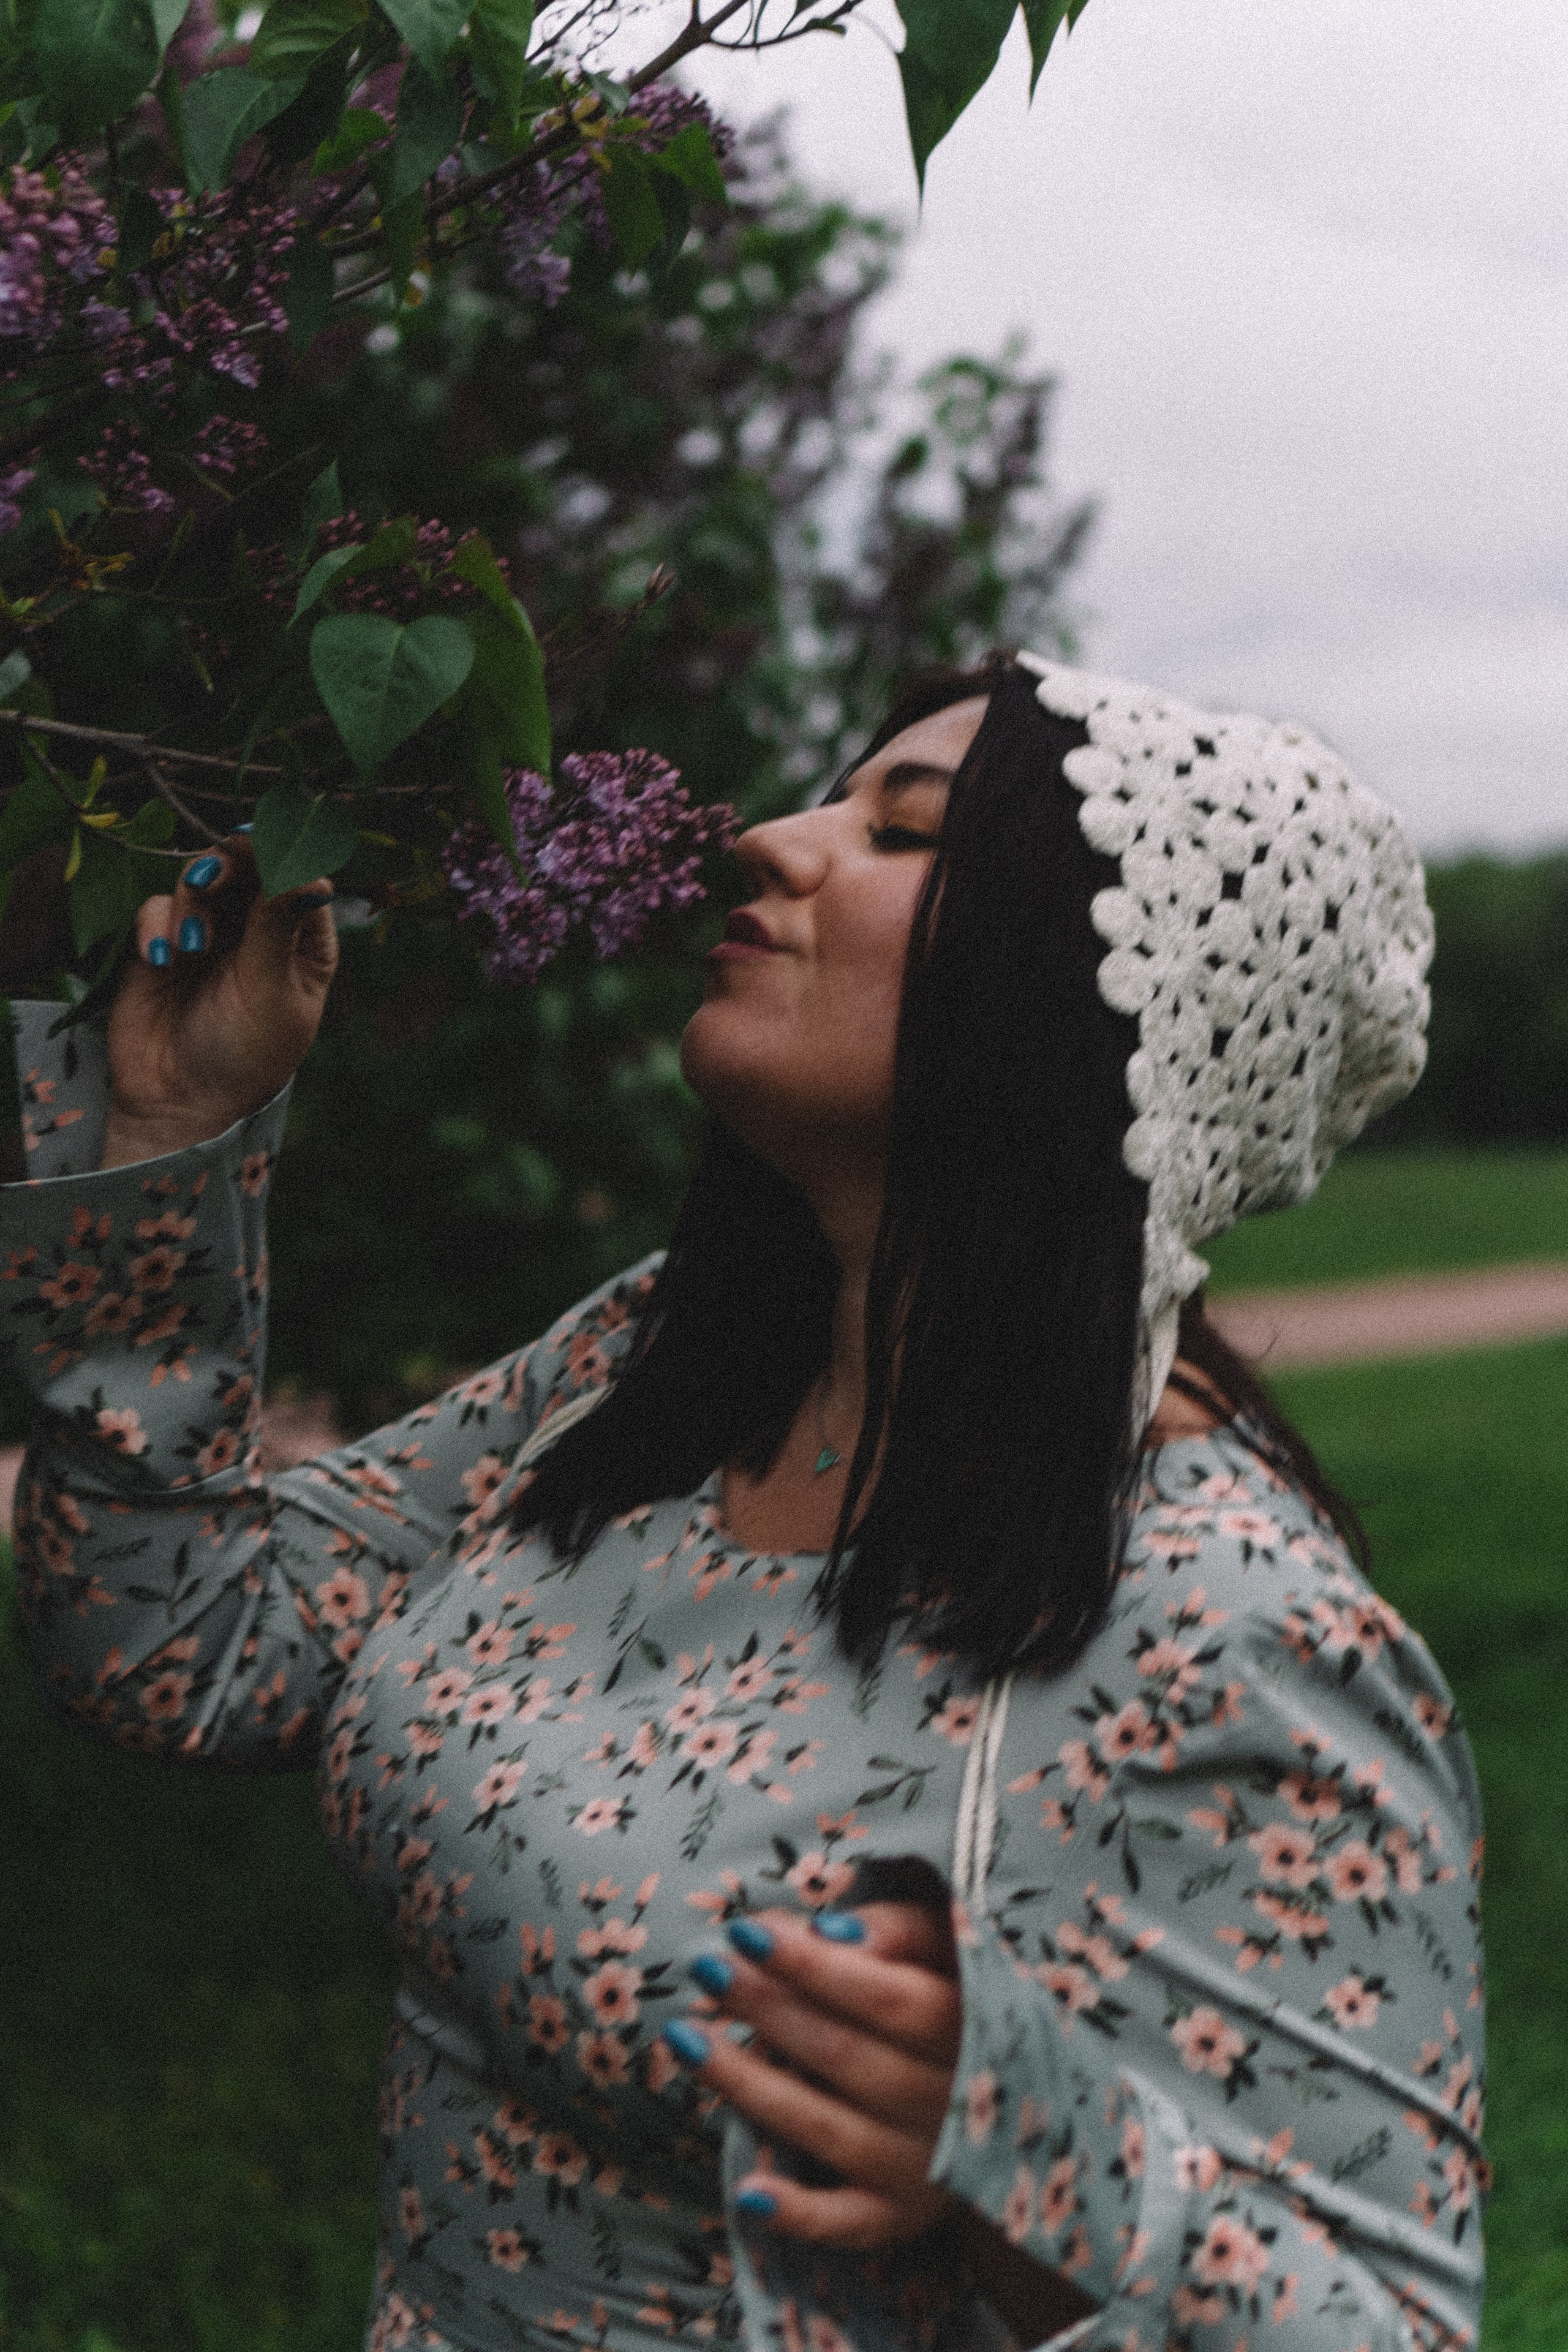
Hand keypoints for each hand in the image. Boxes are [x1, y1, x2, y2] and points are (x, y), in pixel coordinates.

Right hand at [103, 841, 338, 1167]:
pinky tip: (163, 960)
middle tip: (217, 870)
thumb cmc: (245, 1054)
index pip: (300, 880)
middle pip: (248, 867)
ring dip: (194, 901)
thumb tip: (308, 870)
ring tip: (193, 947)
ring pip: (200, 880)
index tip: (260, 843)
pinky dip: (158, 926)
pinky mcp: (163, 944)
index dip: (282, 854)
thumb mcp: (270, 990)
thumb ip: (278, 926)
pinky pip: (157, 908)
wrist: (182, 1102)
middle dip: (232, 862)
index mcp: (304, 944)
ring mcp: (209, 935)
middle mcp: (259, 931)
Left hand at [665, 1901, 960, 2249]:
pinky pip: (845, 2222)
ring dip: (749, 2085)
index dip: (811, 1967)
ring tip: (684, 2038)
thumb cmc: (948, 1995)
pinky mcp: (896, 2215)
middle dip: (767, 2009)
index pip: (884, 1998)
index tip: (743, 1932)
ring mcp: (923, 2166)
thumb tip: (825, 1931)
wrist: (1001, 2099)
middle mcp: (951, 2103)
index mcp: (970, 2027)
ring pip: (826, 2129)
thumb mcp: (942, 1946)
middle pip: (844, 2056)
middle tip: (706, 1970)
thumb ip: (893, 1931)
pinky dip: (797, 2213)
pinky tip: (746, 2192)